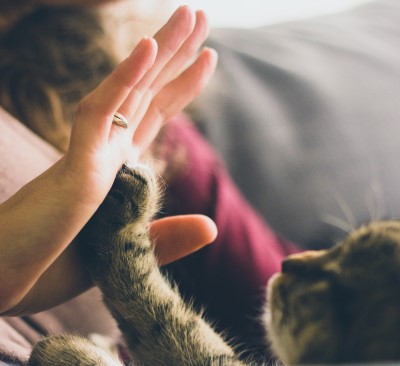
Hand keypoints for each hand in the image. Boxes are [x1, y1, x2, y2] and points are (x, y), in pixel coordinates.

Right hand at [0, 6, 217, 314]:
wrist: (3, 284)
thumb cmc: (54, 267)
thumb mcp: (126, 254)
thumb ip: (167, 238)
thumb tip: (212, 226)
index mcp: (118, 168)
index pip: (155, 114)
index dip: (181, 84)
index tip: (207, 58)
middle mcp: (107, 151)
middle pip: (149, 91)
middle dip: (176, 53)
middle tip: (200, 16)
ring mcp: (91, 153)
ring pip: (132, 90)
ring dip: (161, 50)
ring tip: (191, 14)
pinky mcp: (75, 165)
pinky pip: (101, 112)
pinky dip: (124, 78)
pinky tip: (149, 46)